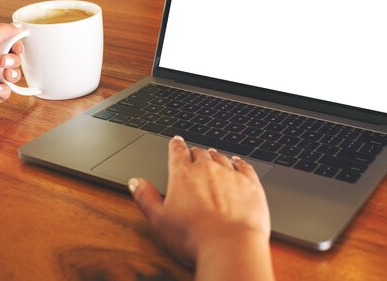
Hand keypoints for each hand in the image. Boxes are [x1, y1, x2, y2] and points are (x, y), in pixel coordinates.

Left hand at [0, 23, 23, 119]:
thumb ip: (4, 30)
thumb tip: (19, 25)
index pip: (9, 44)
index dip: (16, 46)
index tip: (17, 47)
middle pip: (13, 60)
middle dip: (13, 61)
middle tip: (2, 62)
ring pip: (12, 76)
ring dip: (12, 75)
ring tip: (2, 75)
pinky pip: (6, 92)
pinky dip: (3, 90)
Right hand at [129, 137, 274, 280]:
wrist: (230, 245)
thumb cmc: (193, 237)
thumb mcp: (160, 220)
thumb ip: (146, 198)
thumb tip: (135, 182)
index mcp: (183, 174)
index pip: (177, 152)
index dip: (176, 145)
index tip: (176, 141)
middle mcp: (207, 168)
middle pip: (200, 153)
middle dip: (195, 153)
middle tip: (193, 154)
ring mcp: (231, 174)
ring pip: (221, 158)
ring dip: (215, 156)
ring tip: (213, 156)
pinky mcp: (250, 183)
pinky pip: (244, 166)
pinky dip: (239, 162)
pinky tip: (238, 162)